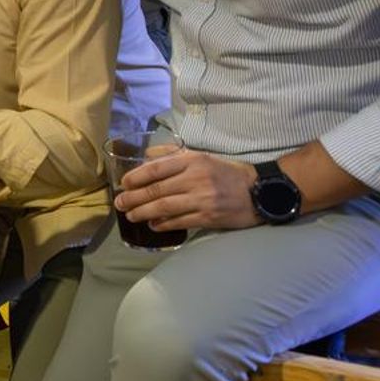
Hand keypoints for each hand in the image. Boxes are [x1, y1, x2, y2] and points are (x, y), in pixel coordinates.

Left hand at [116, 149, 259, 231]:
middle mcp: (196, 178)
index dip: (136, 177)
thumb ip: (173, 155)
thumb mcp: (201, 157)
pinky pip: (179, 221)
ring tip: (131, 216)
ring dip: (144, 213)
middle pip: (157, 189)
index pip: (156, 168)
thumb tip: (147, 156)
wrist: (259, 191)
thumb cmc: (226, 173)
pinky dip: (163, 224)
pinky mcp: (209, 217)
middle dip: (134, 198)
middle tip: (120, 204)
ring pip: (164, 207)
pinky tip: (153, 225)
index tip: (123, 184)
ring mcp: (202, 199)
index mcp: (192, 161)